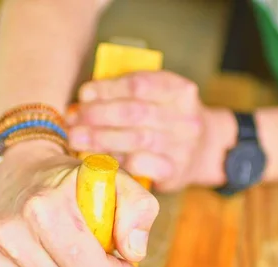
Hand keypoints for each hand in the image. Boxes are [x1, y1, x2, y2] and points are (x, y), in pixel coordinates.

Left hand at [67, 71, 235, 191]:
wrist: (205, 151)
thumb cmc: (167, 121)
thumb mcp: (158, 98)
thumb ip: (127, 95)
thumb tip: (82, 101)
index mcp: (180, 90)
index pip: (139, 83)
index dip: (107, 88)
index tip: (84, 94)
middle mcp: (185, 117)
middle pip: (134, 112)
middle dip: (98, 115)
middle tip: (73, 120)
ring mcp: (182, 146)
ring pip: (135, 139)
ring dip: (100, 138)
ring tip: (76, 138)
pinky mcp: (174, 171)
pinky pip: (141, 165)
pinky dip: (116, 159)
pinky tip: (98, 157)